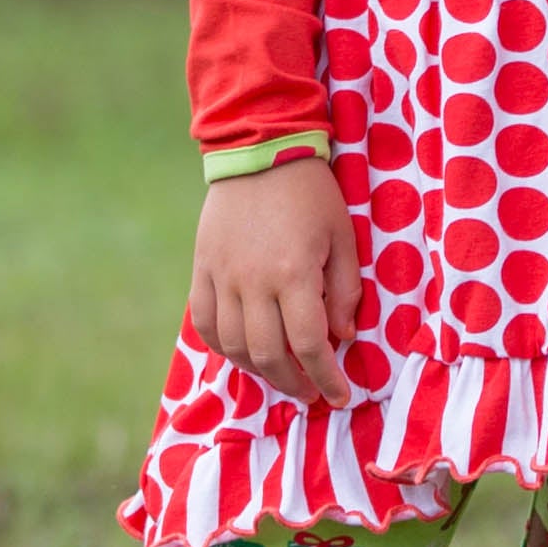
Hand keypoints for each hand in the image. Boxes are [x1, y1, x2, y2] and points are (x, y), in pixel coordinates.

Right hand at [189, 157, 360, 405]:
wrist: (258, 150)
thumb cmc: (311, 192)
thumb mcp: (343, 236)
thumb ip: (345, 289)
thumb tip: (343, 335)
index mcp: (294, 273)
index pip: (310, 345)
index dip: (326, 378)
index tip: (338, 396)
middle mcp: (253, 281)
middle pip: (268, 355)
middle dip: (293, 384)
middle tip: (309, 392)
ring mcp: (222, 276)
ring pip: (233, 346)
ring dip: (258, 371)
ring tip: (280, 374)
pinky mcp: (202, 269)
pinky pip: (206, 323)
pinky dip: (224, 346)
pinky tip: (243, 351)